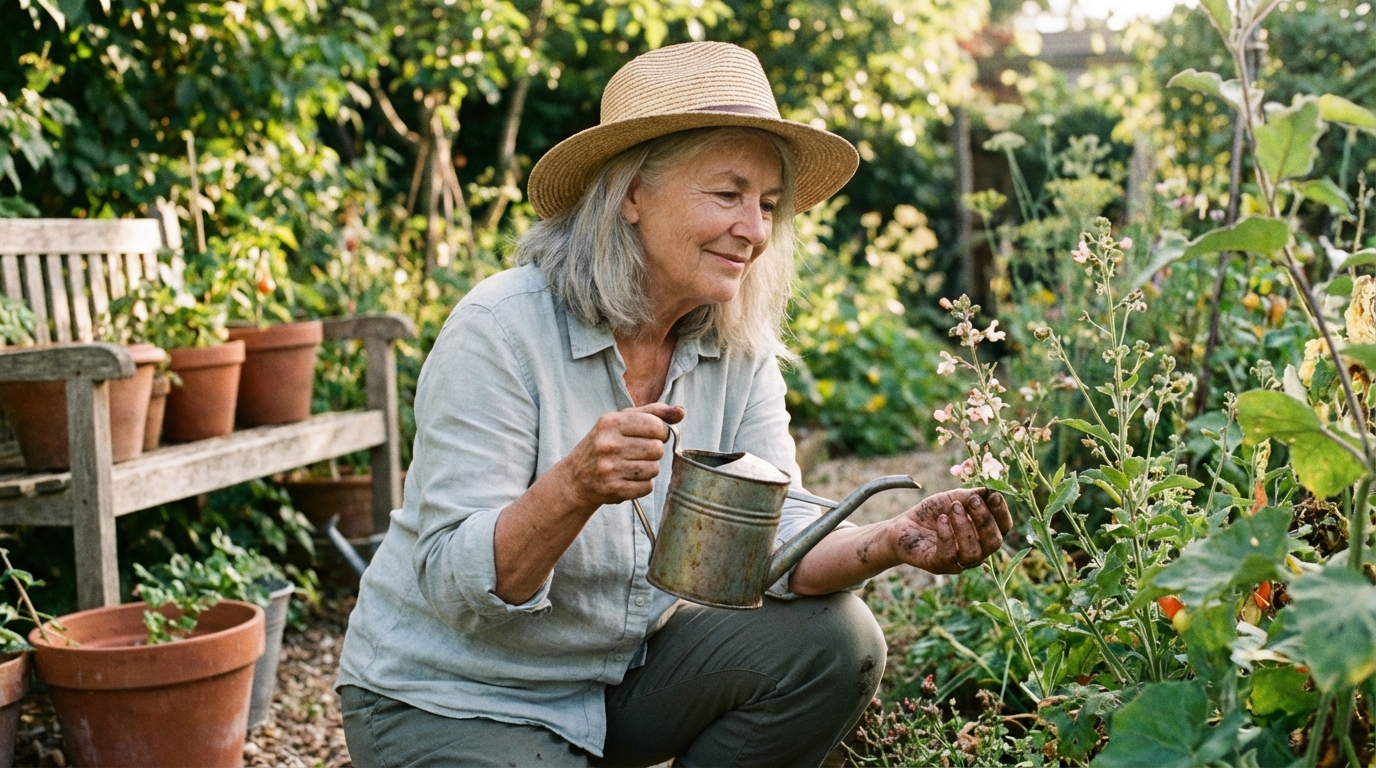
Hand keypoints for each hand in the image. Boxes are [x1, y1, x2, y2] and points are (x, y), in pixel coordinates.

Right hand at [562, 403, 683, 509]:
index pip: (655, 425)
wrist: (575, 479)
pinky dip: (642, 485)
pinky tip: (627, 480)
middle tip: (638, 453)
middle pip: (657, 449)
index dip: (660, 432)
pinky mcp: (613, 489)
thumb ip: (653, 413)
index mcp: (611, 422)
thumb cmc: (604, 445)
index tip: (652, 435)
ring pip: (654, 469)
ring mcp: (609, 468)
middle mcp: (608, 444)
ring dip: (648, 469)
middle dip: (653, 452)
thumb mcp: (621, 421)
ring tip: (631, 467)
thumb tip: (681, 412)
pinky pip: (647, 487)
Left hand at [885, 488, 1011, 573]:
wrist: (904, 526)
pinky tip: (941, 519)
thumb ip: (972, 496)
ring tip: (954, 508)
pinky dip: (947, 535)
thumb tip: (990, 490)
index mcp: (984, 535)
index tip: (993, 495)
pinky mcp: (938, 566)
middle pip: (993, 542)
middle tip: (972, 501)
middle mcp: (977, 552)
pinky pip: (950, 556)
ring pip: (973, 553)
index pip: (1004, 528)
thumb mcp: (953, 499)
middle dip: (985, 520)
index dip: (1001, 512)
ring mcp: (959, 562)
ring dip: (965, 527)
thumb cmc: (933, 513)